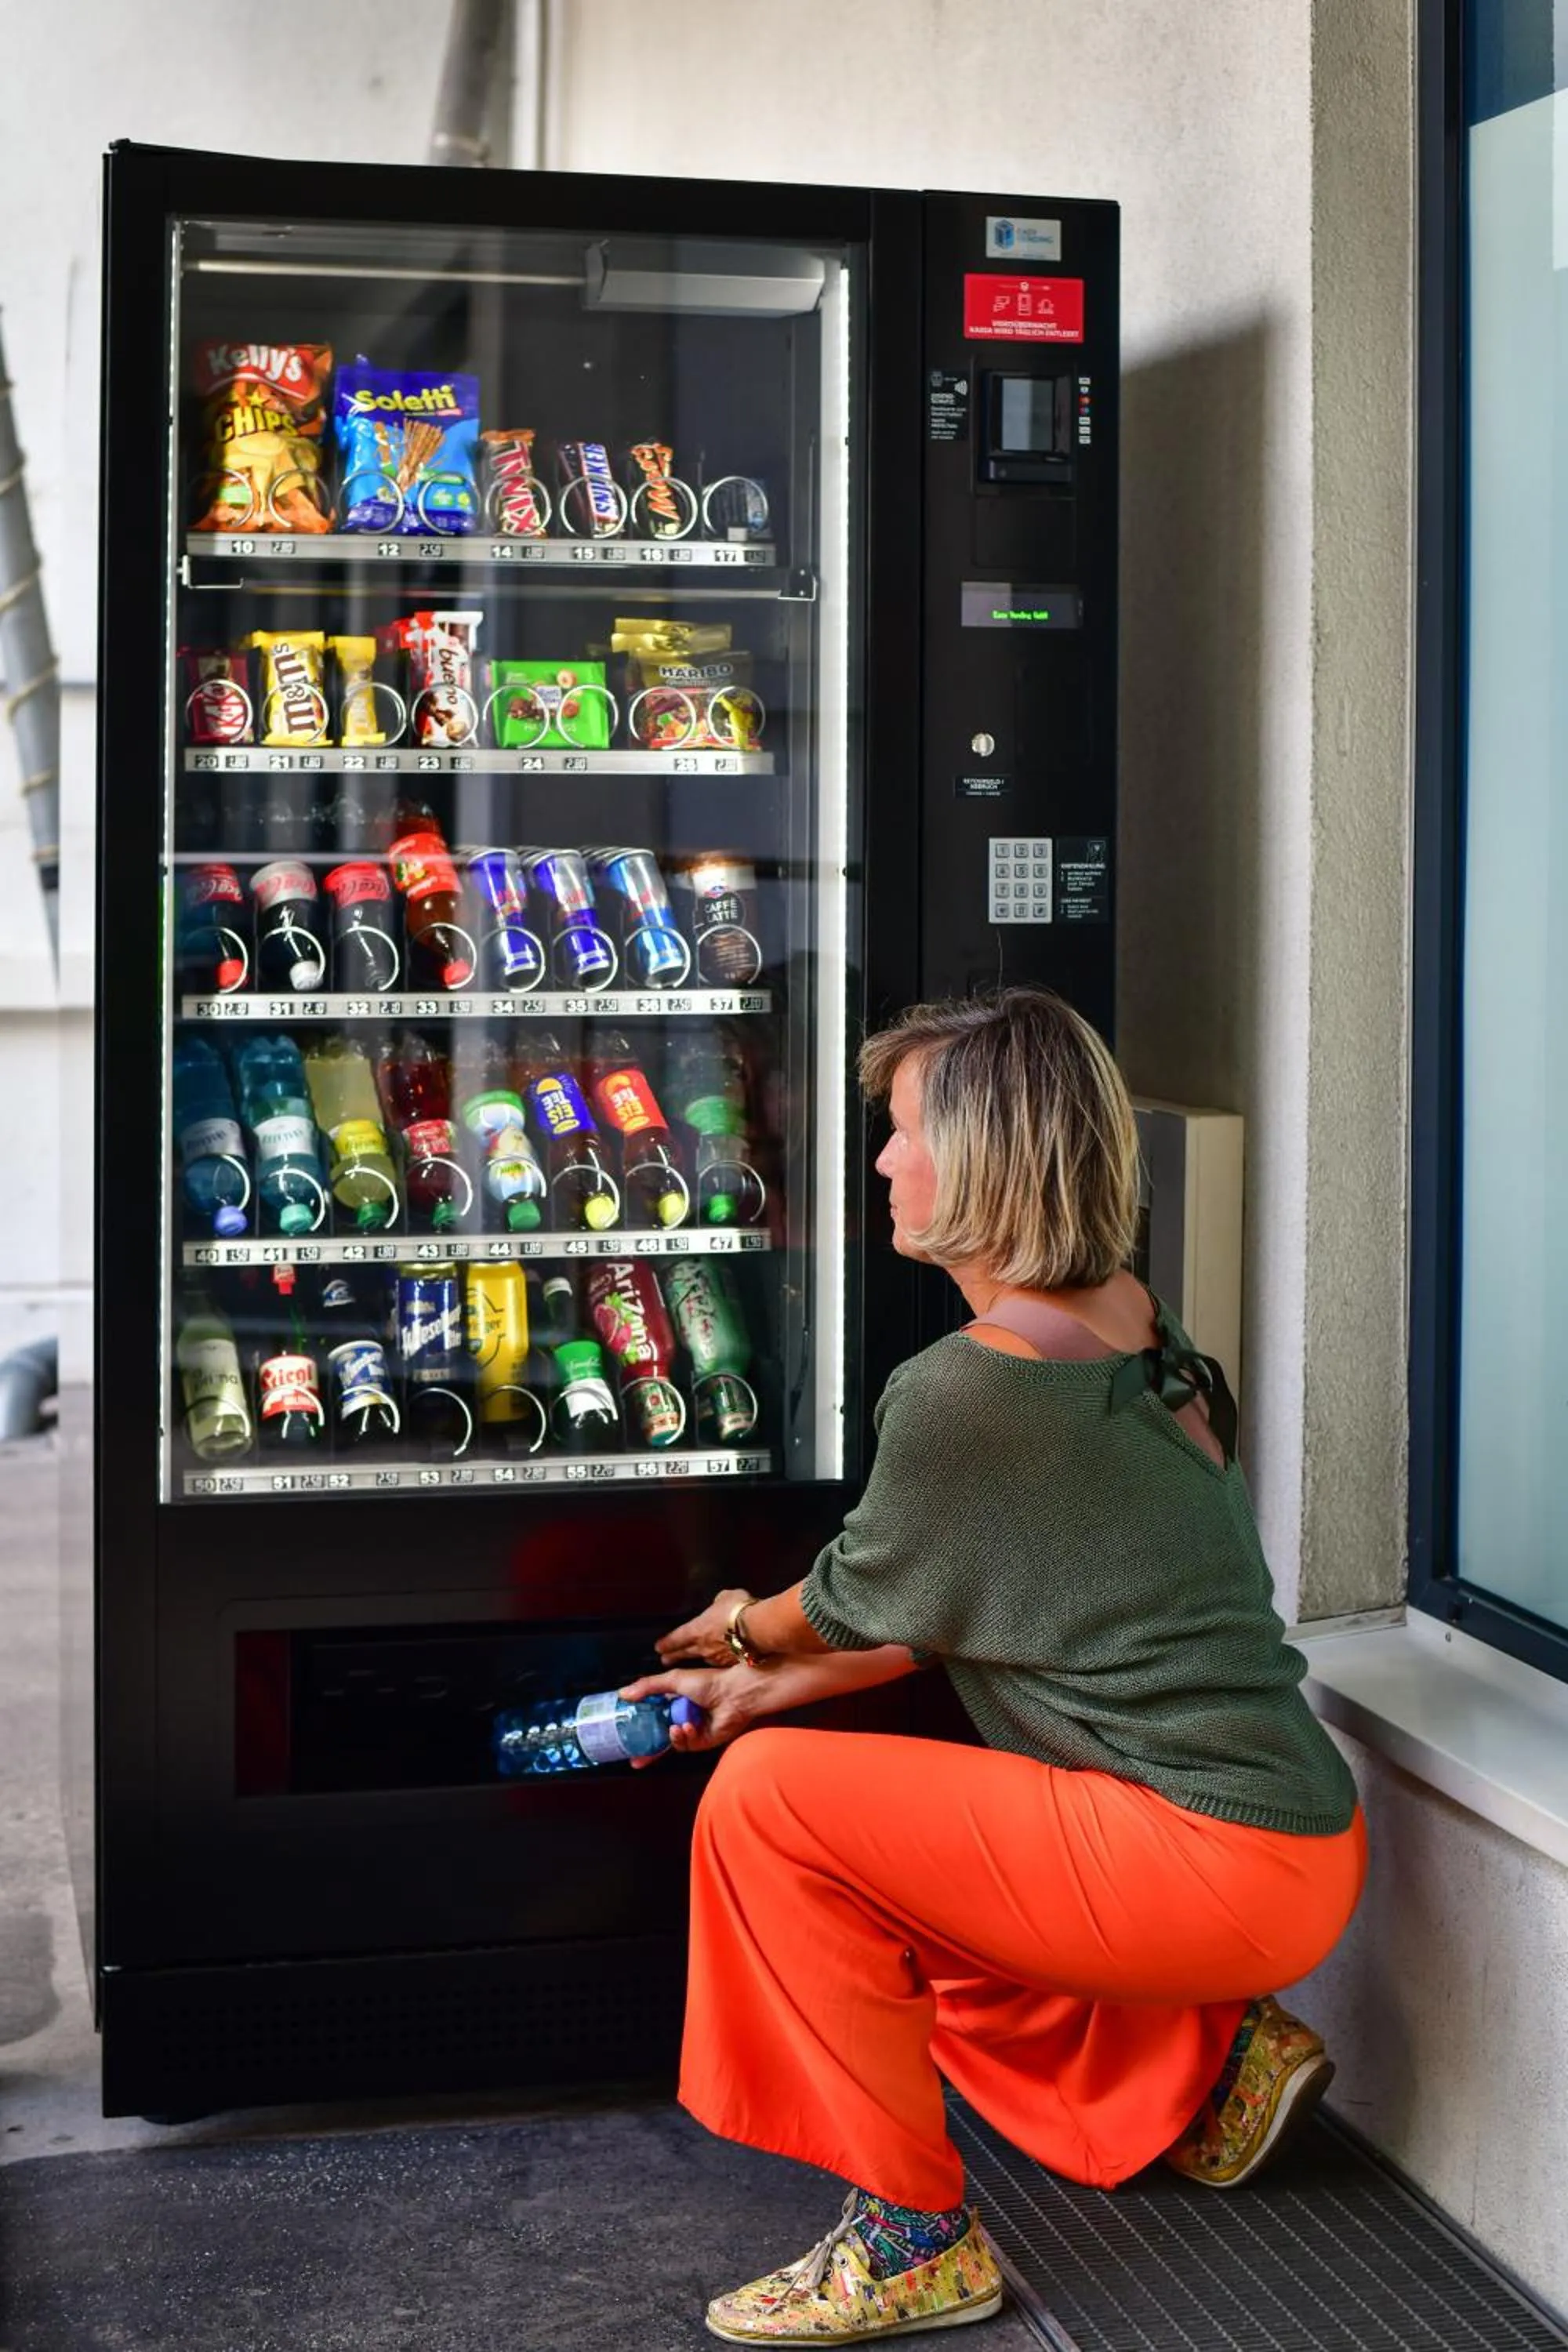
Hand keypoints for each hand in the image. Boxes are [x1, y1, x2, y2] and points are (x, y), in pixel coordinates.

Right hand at [618, 1667, 756, 1767]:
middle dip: (647, 1749)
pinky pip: (687, 1745)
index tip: (622, 1732)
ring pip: (672, 1742)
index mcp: (674, 1702)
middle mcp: (681, 1717)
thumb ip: (648, 1686)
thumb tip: (623, 1693)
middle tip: (634, 1757)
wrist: (734, 1694)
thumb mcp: (673, 1680)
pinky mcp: (703, 1742)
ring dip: (671, 1736)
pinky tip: (689, 1727)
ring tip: (673, 1728)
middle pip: (659, 1736)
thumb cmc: (707, 1683)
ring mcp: (692, 1731)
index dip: (638, 1725)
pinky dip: (686, 1736)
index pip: (652, 1716)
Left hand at [655, 1587, 755, 1668]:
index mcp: (696, 1630)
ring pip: (702, 1661)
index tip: (659, 1647)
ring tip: (692, 1664)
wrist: (757, 1630)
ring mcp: (717, 1659)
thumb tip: (720, 1604)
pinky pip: (720, 1665)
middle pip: (683, 1653)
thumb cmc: (737, 1609)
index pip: (675, 1638)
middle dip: (673, 1656)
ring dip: (696, 1661)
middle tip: (665, 1660)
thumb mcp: (725, 1598)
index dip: (666, 1643)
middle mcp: (703, 1648)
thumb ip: (719, 1603)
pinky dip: (718, 1662)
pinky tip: (720, 1662)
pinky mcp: (732, 1666)